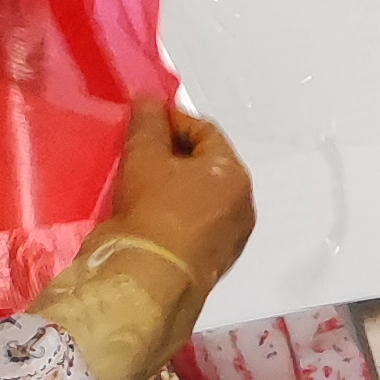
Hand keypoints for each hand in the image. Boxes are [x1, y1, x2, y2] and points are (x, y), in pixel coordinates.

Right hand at [103, 97, 254, 306]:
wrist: (149, 277)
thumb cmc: (154, 209)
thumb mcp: (145, 155)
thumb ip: (149, 123)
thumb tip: (151, 101)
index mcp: (235, 175)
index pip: (206, 131)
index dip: (173, 119)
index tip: (143, 118)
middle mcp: (241, 206)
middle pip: (206, 165)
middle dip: (173, 152)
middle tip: (139, 148)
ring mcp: (229, 237)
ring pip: (199, 196)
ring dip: (172, 183)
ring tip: (138, 178)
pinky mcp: (210, 260)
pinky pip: (192, 223)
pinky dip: (173, 211)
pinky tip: (145, 209)